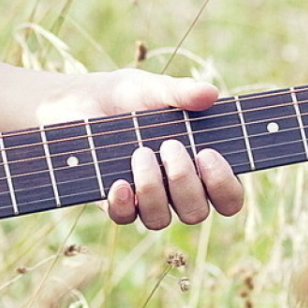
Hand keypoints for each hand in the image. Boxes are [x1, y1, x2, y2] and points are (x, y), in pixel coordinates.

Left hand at [36, 69, 247, 230]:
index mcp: (199, 166)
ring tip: (140, 151)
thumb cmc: (126, 95)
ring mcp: (144, 199)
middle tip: (170, 145)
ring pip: (160, 220)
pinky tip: (118, 181)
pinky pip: (125, 218)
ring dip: (153, 188)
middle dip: (185, 182)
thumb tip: (211, 93)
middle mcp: (176, 190)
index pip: (228, 198)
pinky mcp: (113, 202)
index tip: (208, 153)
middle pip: (197, 213)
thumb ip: (181, 92)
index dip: (225, 186)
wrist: (79, 101)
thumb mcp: (153, 87)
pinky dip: (123, 203)